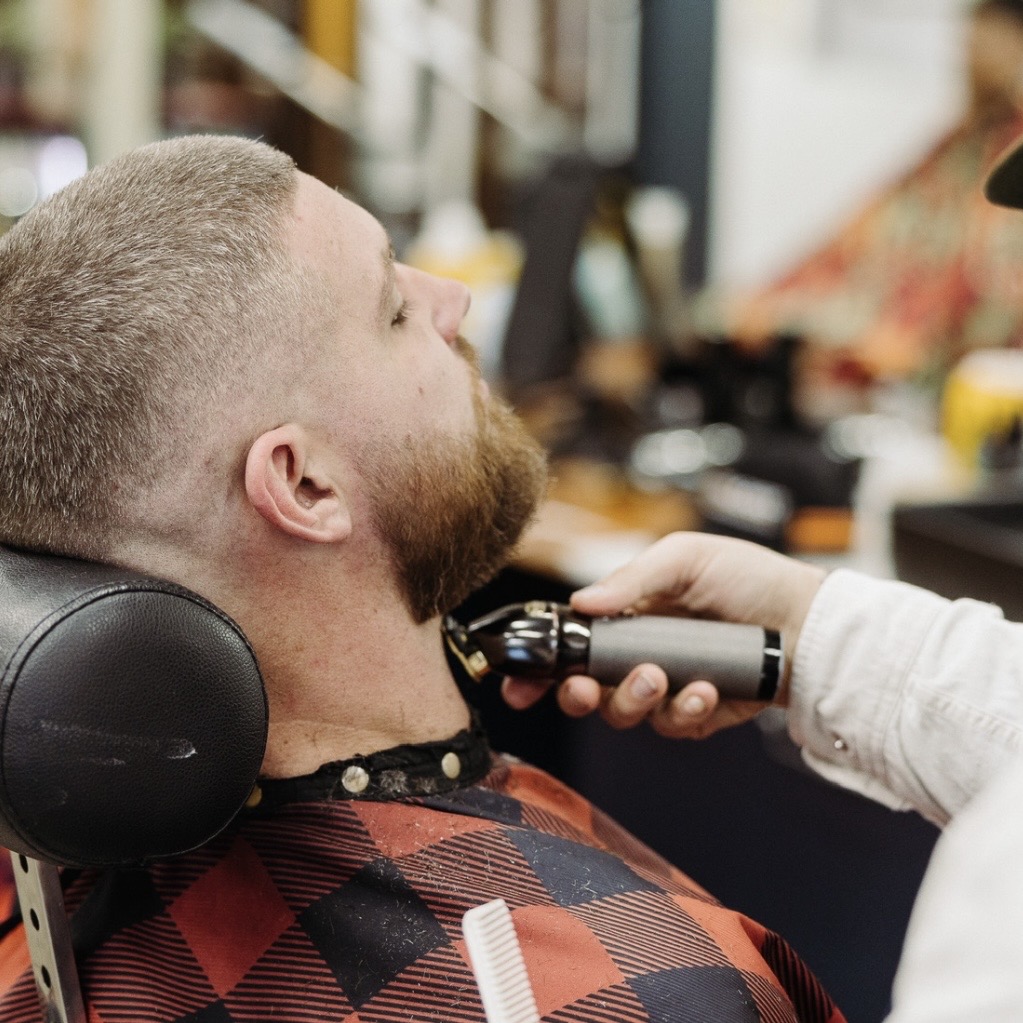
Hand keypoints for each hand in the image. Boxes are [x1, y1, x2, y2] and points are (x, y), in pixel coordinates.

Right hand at [501, 531, 824, 737]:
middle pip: (584, 690)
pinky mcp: (698, 714)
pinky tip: (707, 689)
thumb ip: (630, 579)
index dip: (536, 668)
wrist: (807, 620)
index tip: (518, 685)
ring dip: (635, 700)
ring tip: (663, 677)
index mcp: (624, 616)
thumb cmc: (748, 577)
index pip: (567, 645)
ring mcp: (667, 688)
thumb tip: (580, 602)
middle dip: (577, 695)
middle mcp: (637, 655)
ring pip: (625, 714)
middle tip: (587, 686)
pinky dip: (686, 711)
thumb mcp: (685, 558)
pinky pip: (674, 728)